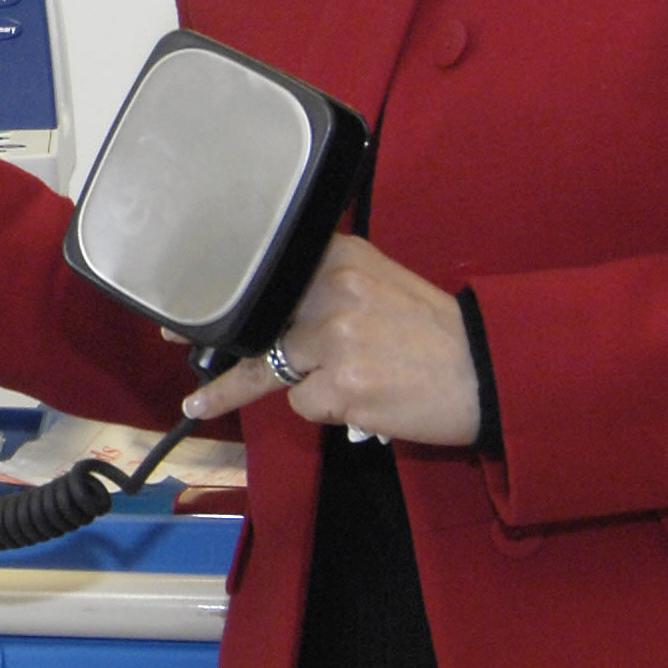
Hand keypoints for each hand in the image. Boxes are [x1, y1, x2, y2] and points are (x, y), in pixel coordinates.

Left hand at [187, 236, 483, 450]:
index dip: (223, 299)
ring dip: (306, 385)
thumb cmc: (433, 330)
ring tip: (352, 389)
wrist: (486, 369)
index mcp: (341, 257)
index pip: (266, 274)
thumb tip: (267, 303)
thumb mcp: (382, 281)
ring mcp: (335, 341)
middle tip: (181, 362)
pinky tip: (368, 399)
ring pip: (278, 372)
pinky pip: (305, 405)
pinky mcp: (343, 387)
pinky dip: (329, 410)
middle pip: (257, 327)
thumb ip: (328, 282)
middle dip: (221, 356)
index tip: (184, 313)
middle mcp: (333, 292)